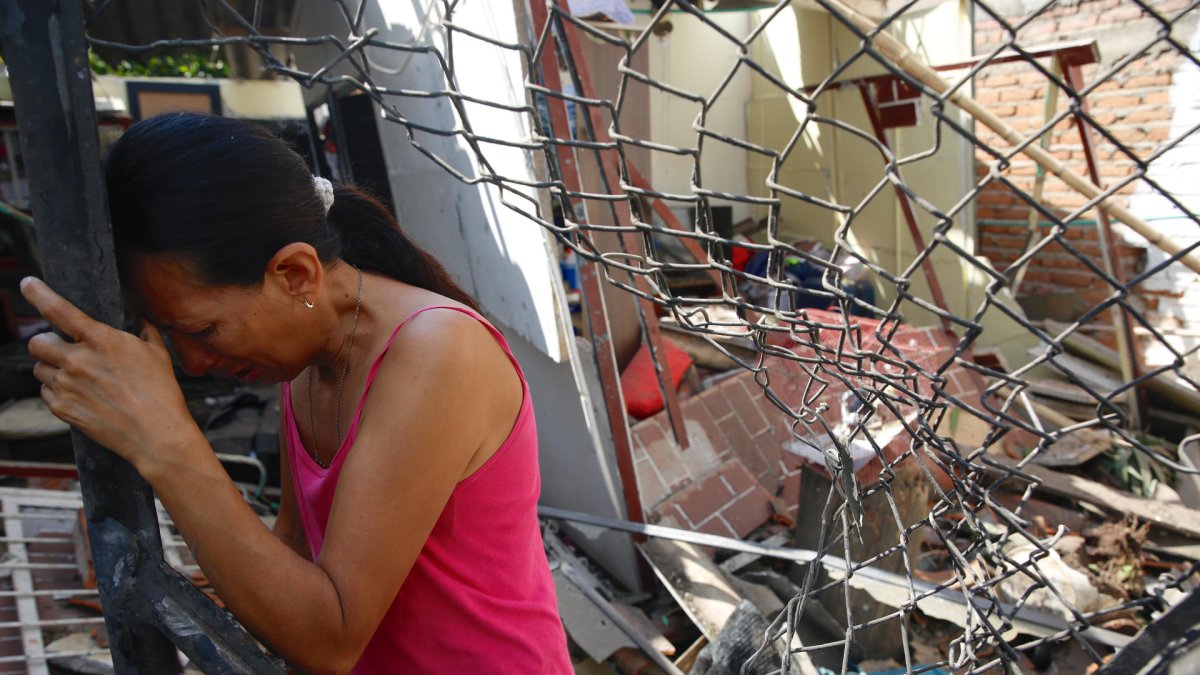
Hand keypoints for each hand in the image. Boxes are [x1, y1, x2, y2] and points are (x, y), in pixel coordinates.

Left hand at [20, 277, 197, 467]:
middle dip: (45, 342)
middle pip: (37, 342)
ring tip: (76, 377)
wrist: (155, 434)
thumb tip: (142, 320)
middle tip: (61, 348)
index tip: (27, 283)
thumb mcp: (158, 355)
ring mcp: (67, 386)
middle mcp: (77, 360)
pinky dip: (56, 390)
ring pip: (40, 368)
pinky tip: (79, 395)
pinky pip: (46, 392)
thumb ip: (145, 332)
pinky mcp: (62, 408)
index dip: (38, 293)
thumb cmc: (161, 393)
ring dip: (52, 368)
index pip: (58, 310)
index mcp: (101, 340)